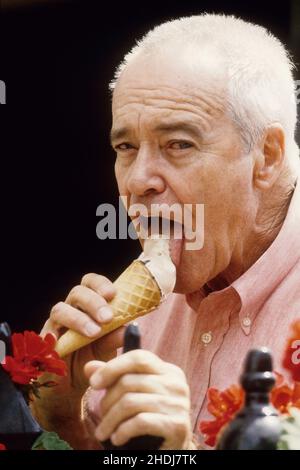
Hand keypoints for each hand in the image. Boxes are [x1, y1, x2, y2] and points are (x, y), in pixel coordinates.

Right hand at [41, 273, 124, 390]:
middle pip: (77, 293)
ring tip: (94, 333)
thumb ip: (116, 337)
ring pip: (60, 310)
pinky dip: (54, 336)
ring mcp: (55, 324)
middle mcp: (71, 309)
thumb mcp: (107, 348)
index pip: (91, 283)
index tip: (113, 294)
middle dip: (93, 302)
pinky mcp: (43, 342)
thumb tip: (130, 327)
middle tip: (107, 317)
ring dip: (78, 319)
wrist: (71, 386)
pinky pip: (44, 334)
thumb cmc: (91, 358)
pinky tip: (63, 342)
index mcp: (88, 304)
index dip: (100, 284)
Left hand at [84, 350, 193, 449]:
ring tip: (103, 432)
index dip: (113, 367)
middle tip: (100, 415)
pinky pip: (140, 421)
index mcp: (169, 371)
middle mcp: (177, 384)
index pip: (139, 357)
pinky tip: (117, 439)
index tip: (93, 383)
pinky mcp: (177, 425)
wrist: (170, 452)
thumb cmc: (149, 421)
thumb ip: (113, 378)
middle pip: (130, 381)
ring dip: (110, 419)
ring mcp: (179, 404)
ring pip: (131, 402)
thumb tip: (89, 367)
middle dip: (108, 399)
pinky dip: (122, 431)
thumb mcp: (131, 395)